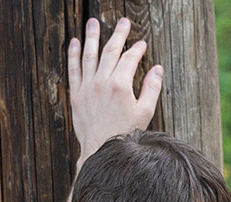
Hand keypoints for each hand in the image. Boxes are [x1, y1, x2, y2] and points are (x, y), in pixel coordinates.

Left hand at [69, 17, 162, 166]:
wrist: (102, 150)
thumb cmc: (125, 134)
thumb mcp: (145, 112)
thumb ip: (152, 88)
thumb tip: (157, 69)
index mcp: (121, 85)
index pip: (129, 59)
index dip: (137, 49)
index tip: (141, 44)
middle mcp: (102, 82)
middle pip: (111, 51)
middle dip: (118, 35)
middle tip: (123, 22)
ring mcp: (87, 86)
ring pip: (89, 55)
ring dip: (92, 37)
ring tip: (94, 22)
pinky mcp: (76, 94)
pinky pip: (73, 68)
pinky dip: (73, 54)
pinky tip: (74, 42)